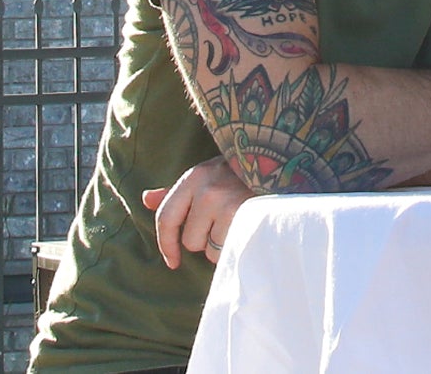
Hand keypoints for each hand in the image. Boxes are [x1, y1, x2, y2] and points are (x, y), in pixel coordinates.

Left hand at [144, 154, 253, 268]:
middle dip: (205, 240)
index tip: (173, 262)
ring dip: (223, 244)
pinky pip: (228, 250)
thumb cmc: (242, 177)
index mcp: (194, 176)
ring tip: (240, 222)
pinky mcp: (242, 215)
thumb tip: (146, 198)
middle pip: (190, 240)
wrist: (284, 167)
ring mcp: (224, 201)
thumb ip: (179, 192)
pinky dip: (237, 246)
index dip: (166, 244)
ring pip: (210, 249)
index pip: (166, 216)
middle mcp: (206, 186)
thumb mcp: (210, 176)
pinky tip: (249, 228)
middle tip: (226, 222)